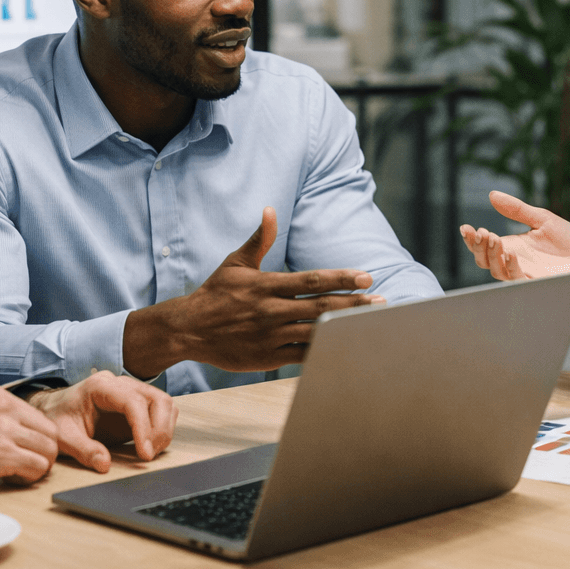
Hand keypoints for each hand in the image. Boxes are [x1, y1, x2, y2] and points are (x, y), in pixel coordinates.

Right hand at [0, 383, 60, 482]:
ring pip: (49, 451)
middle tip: (28, 463)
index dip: (39, 438)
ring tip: (19, 471)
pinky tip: (13, 478)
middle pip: (51, 433)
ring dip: (39, 465)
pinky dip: (30, 477)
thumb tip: (24, 429)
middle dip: (44, 452)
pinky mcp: (3, 454)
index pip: (41, 417)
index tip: (27, 449)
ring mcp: (5, 431)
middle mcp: (6, 409)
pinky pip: (37, 467)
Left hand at [29, 370, 177, 472]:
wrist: (54, 409)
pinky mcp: (138, 404)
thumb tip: (104, 464)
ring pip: (164, 403)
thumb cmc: (58, 418)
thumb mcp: (63, 437)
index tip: (144, 453)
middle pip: (157, 398)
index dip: (143, 427)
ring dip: (164, 430)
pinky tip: (149, 447)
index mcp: (100, 387)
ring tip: (149, 453)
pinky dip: (162, 429)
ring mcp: (131, 392)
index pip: (133, 401)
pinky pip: (162, 411)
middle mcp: (120, 384)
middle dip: (158, 430)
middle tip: (148, 455)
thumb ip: (83, 450)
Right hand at [122, 207, 384, 378]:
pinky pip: (301, 356)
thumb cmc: (215, 294)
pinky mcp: (267, 357)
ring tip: (372, 324)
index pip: (311, 280)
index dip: (341, 278)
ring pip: (314, 333)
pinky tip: (346, 347)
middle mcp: (270, 311)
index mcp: (266, 286)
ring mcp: (270, 336)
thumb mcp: (236, 263)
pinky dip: (323, 352)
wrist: (188, 329)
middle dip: (353, 304)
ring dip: (345, 328)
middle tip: (381, 301)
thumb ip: (260, 239)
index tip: (367, 277)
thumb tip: (271, 210)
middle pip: (320, 307)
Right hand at [458, 190, 569, 325]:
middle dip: (477, 247)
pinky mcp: (536, 284)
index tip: (466, 227)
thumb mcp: (541, 219)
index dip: (472, 239)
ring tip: (493, 238)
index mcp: (512, 247)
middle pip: (484, 260)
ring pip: (497, 271)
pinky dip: (510, 268)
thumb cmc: (567, 244)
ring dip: (492, 255)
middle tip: (479, 233)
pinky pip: (517, 280)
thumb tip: (493, 195)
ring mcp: (523, 274)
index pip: (484, 246)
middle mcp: (513, 262)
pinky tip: (510, 254)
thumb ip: (517, 209)